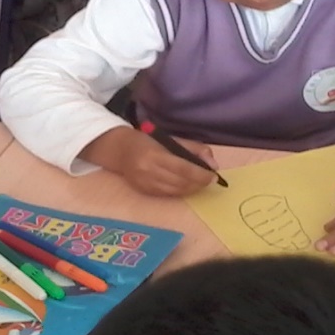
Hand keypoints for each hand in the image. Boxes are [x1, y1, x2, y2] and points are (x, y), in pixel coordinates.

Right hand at [81, 127, 217, 196]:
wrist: (120, 150)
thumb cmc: (148, 141)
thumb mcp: (171, 139)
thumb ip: (194, 149)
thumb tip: (213, 164)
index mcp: (156, 155)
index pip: (184, 169)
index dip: (201, 175)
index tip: (214, 176)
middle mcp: (149, 172)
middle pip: (181, 183)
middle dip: (199, 183)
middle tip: (210, 180)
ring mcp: (145, 184)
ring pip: (176, 191)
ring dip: (191, 189)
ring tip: (200, 183)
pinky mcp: (144, 191)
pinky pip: (168, 195)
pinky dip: (180, 191)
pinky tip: (186, 186)